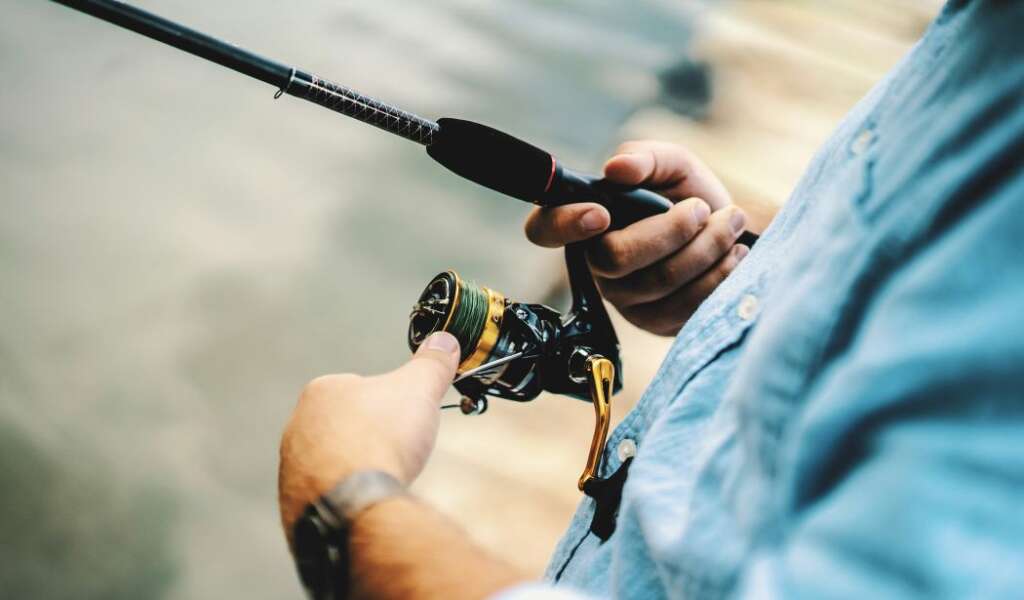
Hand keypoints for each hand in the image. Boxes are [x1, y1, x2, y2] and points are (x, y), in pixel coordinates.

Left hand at [278, 332, 459, 542]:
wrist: (355, 501)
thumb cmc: (380, 439)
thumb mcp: (419, 389)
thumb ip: (432, 364)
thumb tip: (445, 341)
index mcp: (321, 392)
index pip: (357, 389)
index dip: (387, 404)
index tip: (403, 419)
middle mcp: (297, 428)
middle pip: (344, 428)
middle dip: (370, 438)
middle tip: (396, 450)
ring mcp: (292, 468)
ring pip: (333, 464)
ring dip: (357, 470)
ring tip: (383, 478)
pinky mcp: (294, 504)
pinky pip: (326, 497)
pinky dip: (347, 499)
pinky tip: (366, 502)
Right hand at [524, 141, 749, 336]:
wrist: (731, 234)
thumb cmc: (689, 197)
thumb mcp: (672, 164)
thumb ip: (646, 157)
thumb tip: (617, 168)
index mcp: (586, 221)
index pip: (544, 229)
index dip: (564, 224)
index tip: (601, 213)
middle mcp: (596, 263)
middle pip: (614, 258)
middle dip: (670, 230)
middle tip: (701, 208)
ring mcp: (624, 298)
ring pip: (659, 281)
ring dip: (706, 247)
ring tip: (729, 223)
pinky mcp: (655, 322)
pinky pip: (685, 305)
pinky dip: (719, 273)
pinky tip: (731, 254)